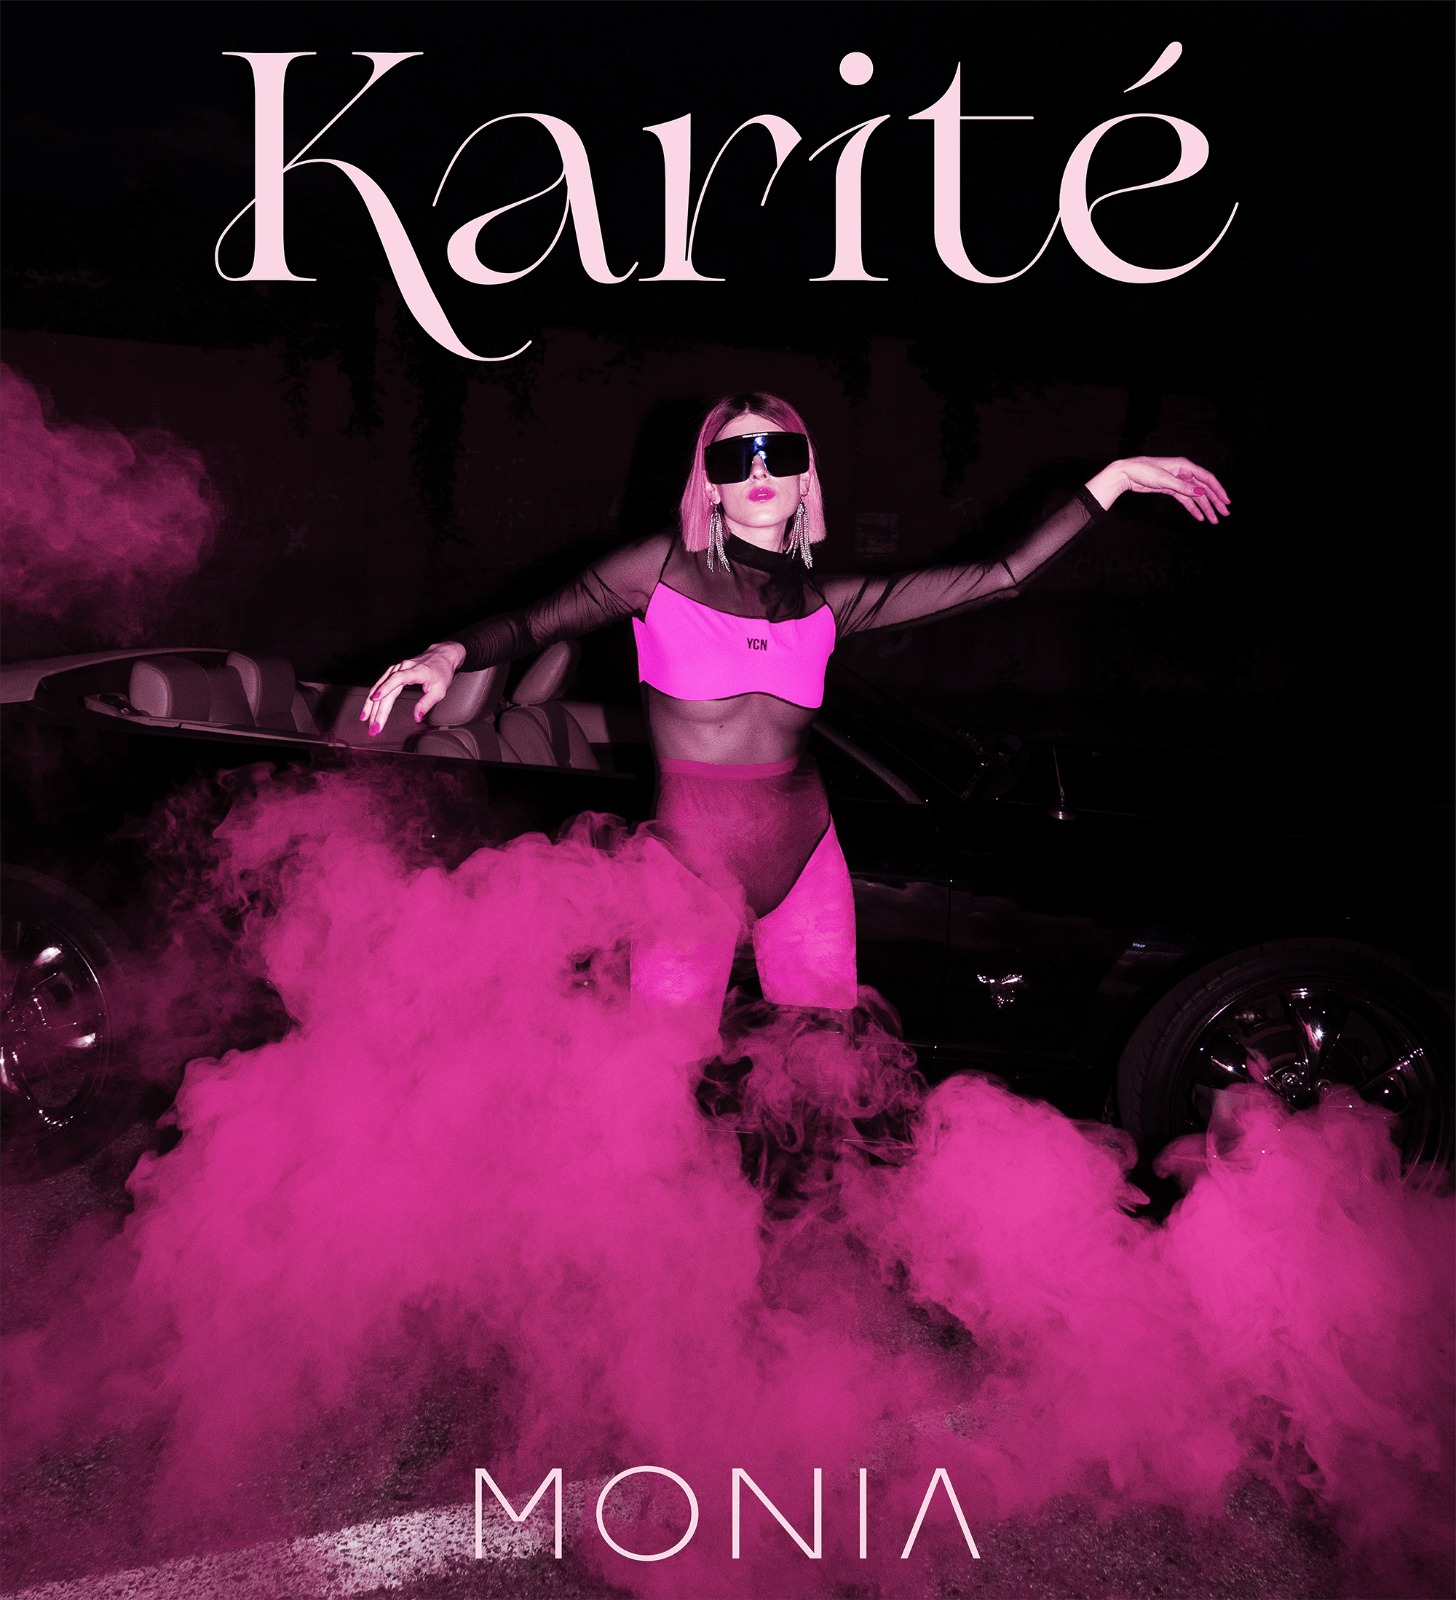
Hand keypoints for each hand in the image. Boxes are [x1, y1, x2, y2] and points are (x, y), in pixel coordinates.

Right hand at [361, 641, 464, 735]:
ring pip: (379, 686)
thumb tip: (417, 717)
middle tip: (375, 726)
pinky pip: (379, 684)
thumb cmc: (441, 672)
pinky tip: (368, 708)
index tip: (376, 698)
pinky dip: (372, 696)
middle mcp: (403, 667)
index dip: (386, 688)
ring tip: (365, 719)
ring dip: (371, 704)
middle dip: (378, 710)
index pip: (397, 679)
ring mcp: (396, 668)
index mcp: (416, 671)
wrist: (441, 655)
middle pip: (386, 688)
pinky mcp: (393, 671)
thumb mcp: (439, 690)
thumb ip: (427, 704)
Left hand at [1089, 457, 1231, 522]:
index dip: (1218, 490)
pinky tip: (1199, 517)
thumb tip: (1201, 491)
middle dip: (1215, 502)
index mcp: (1185, 466)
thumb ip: (1183, 486)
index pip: (1207, 478)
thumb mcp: (1164, 479)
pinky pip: (1186, 500)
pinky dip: (1193, 509)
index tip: (1226, 502)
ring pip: (1196, 496)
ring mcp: (1178, 482)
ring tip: (1214, 520)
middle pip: (1204, 489)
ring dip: (1205, 508)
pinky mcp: (1171, 489)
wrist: (1127, 473)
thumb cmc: (1144, 471)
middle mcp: (1184, 473)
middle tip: (1224, 514)